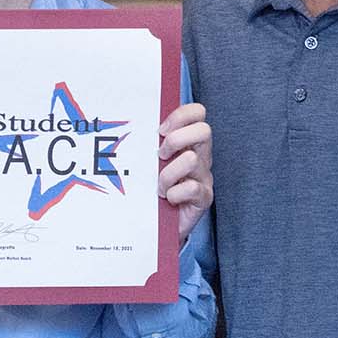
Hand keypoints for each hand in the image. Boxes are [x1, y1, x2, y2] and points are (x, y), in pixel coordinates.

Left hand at [157, 102, 212, 228]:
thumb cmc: (150, 188)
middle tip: (161, 156)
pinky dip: (174, 194)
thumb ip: (149, 142)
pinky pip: (192, 188)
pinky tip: (168, 200)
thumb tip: (132, 122)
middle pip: (203, 130)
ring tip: (160, 186)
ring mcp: (204, 177)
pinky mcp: (204, 198)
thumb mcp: (150, 160)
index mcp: (189, 142)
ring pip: (191, 160)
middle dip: (177, 140)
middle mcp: (201, 156)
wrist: (156, 225)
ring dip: (168, 174)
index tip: (160, 130)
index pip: (197, 113)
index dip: (180, 115)